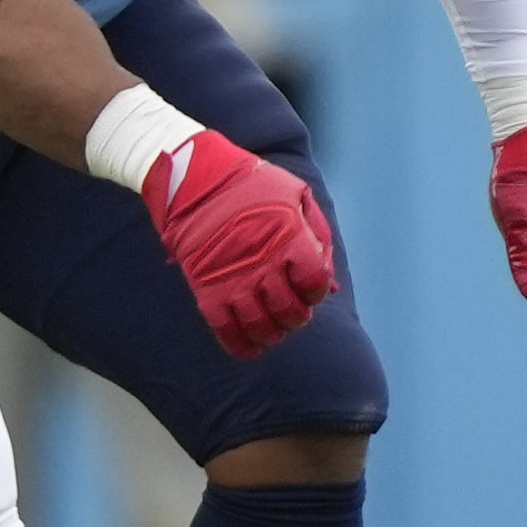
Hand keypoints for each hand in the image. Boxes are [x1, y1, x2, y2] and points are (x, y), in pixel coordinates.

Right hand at [141, 129, 337, 356]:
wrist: (195, 179)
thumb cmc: (252, 184)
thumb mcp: (296, 195)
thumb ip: (318, 237)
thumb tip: (330, 284)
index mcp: (289, 237)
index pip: (313, 282)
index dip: (314, 291)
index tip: (307, 288)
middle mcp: (263, 262)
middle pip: (290, 310)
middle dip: (296, 317)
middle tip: (290, 311)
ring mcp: (233, 278)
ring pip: (260, 325)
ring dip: (271, 334)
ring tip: (272, 329)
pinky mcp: (206, 287)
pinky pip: (225, 328)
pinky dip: (239, 345)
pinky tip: (248, 347)